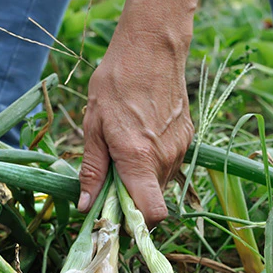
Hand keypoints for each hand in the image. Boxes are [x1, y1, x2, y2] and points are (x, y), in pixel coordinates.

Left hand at [79, 0, 194, 227]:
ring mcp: (180, 148)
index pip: (151, 212)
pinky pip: (168, 165)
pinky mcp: (187, 138)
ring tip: (123, 157)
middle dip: (131, 201)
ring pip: (160, 184)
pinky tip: (139, 144)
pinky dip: (152, 166)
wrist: (151, 48)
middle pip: (152, 201)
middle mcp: (164, 158)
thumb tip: (86, 206)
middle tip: (110, 183)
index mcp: (138, 159)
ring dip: (141, 182)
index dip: (136, 224)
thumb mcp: (93, 129)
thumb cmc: (115, 85)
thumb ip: (92, 171)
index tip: (117, 219)